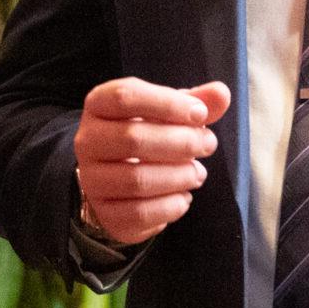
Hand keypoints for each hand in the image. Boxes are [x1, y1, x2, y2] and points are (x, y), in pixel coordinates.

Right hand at [74, 76, 229, 245]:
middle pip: (133, 139)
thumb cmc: (147, 135)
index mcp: (98, 105)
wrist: (118, 178)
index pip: (125, 96)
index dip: (168, 103)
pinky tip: (184, 195)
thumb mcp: (167, 112)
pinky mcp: (106, 213)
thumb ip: (195, 102)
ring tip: (198, 172)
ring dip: (179, 176)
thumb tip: (221, 94)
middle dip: (181, 143)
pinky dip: (171, 205)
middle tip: (207, 144)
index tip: (201, 114)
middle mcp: (87, 141)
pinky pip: (141, 213)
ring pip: (138, 180)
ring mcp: (92, 180)